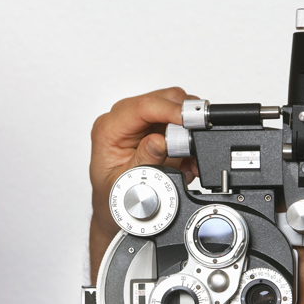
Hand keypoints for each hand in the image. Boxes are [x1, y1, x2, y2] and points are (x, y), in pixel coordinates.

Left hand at [89, 87, 197, 242]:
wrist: (116, 204)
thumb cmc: (114, 195)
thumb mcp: (126, 183)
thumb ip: (144, 161)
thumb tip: (160, 140)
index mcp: (109, 129)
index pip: (143, 107)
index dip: (170, 110)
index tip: (190, 120)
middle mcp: (123, 119)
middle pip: (163, 99)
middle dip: (184, 119)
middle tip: (194, 143)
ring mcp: (141, 120)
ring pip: (176, 107)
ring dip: (189, 130)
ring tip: (190, 158)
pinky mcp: (155, 126)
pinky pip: (181, 121)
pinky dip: (190, 139)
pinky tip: (187, 159)